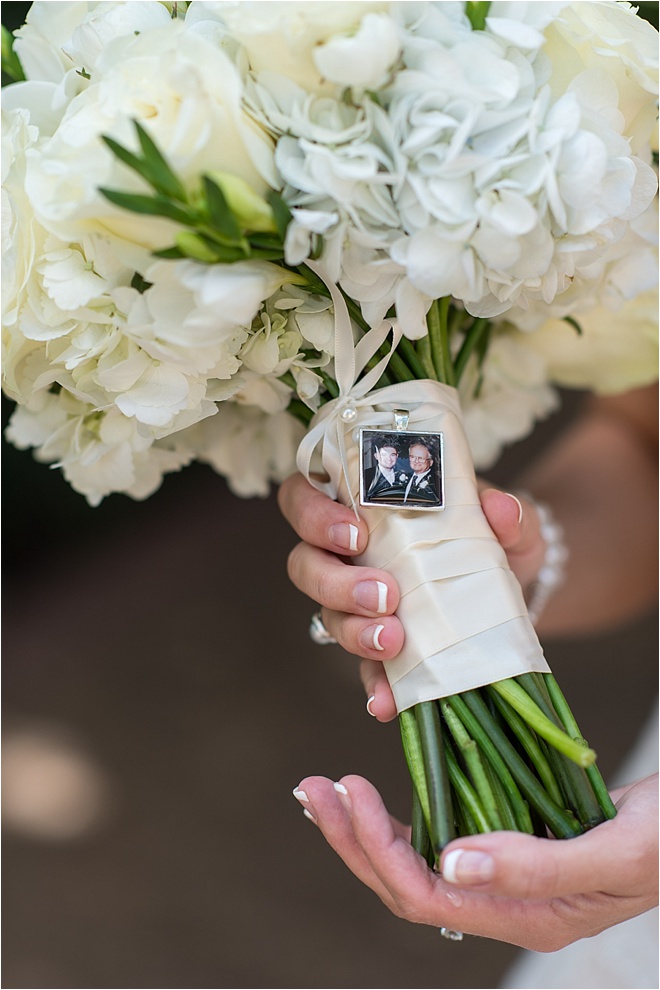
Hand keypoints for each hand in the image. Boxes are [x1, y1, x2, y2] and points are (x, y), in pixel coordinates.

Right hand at [278, 474, 545, 720]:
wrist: (514, 598)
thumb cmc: (492, 541)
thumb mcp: (506, 522)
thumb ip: (506, 512)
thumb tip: (500, 510)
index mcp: (362, 508)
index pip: (305, 498)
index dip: (314, 514)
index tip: (355, 534)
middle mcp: (347, 556)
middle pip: (303, 562)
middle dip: (332, 580)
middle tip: (382, 592)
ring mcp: (356, 606)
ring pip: (327, 615)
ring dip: (353, 630)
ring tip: (392, 639)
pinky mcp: (378, 650)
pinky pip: (364, 670)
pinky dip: (374, 686)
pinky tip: (387, 701)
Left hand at [293, 772, 657, 950]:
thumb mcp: (614, 853)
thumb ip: (538, 867)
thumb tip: (452, 862)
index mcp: (526, 917)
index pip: (427, 894)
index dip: (377, 849)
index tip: (346, 792)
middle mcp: (507, 902)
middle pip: (408, 882)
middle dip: (355, 839)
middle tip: (315, 789)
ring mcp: (506, 876)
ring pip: (418, 862)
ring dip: (368, 830)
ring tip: (329, 791)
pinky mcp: (511, 843)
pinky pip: (442, 837)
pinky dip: (403, 816)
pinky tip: (382, 796)